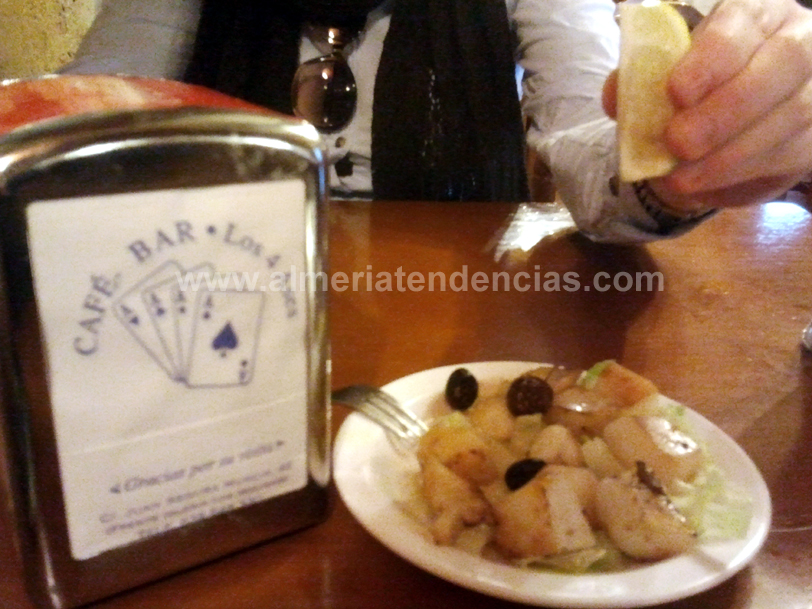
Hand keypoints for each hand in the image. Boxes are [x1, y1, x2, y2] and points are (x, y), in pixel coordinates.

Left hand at [604, 0, 811, 211]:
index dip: (711, 59)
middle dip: (725, 110)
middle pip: (783, 63)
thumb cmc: (691, 88)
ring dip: (731, 153)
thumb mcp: (660, 77)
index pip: (741, 23)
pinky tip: (704, 184)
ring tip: (682, 177)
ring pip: (793, 114)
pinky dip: (743, 173)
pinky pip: (792, 153)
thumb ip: (637, 81)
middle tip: (678, 143)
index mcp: (754, 12)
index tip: (676, 92)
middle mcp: (798, 38)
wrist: (719, 124)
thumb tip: (617, 98)